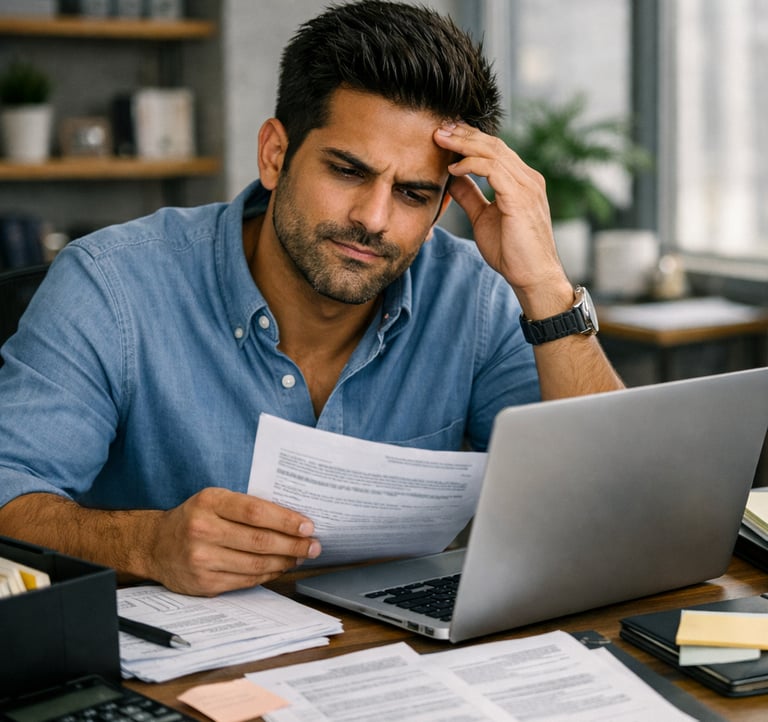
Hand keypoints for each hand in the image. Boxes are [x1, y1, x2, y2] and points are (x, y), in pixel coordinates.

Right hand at [146, 487, 320, 595]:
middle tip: (314, 546)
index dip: (286, 520)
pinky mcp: (204, 583)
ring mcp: (202, 559)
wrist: (155, 545)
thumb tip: (292, 520)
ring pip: (256, 564)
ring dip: (285, 561)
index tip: (308, 525)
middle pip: (260, 541)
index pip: (256, 512)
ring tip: (301, 557)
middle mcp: (203, 530)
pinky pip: (246, 580)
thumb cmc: (195, 517)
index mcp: (209, 502)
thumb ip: (246, 507)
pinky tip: (280, 567)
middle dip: (293, 545)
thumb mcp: (215, 500)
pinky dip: (268, 574)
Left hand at [434, 122, 571, 315]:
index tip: (445, 134)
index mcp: (522, 181)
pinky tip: (453, 168)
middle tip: (438, 128)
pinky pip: (493, 169)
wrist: (533, 277)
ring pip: (493, 151)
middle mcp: (528, 178)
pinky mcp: (521, 197)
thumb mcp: (483, 218)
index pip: (494, 149)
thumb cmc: (512, 252)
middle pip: (493, 144)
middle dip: (463, 134)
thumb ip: (470, 196)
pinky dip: (471, 164)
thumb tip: (452, 178)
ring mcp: (527, 185)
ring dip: (464, 143)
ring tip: (440, 140)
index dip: (469, 139)